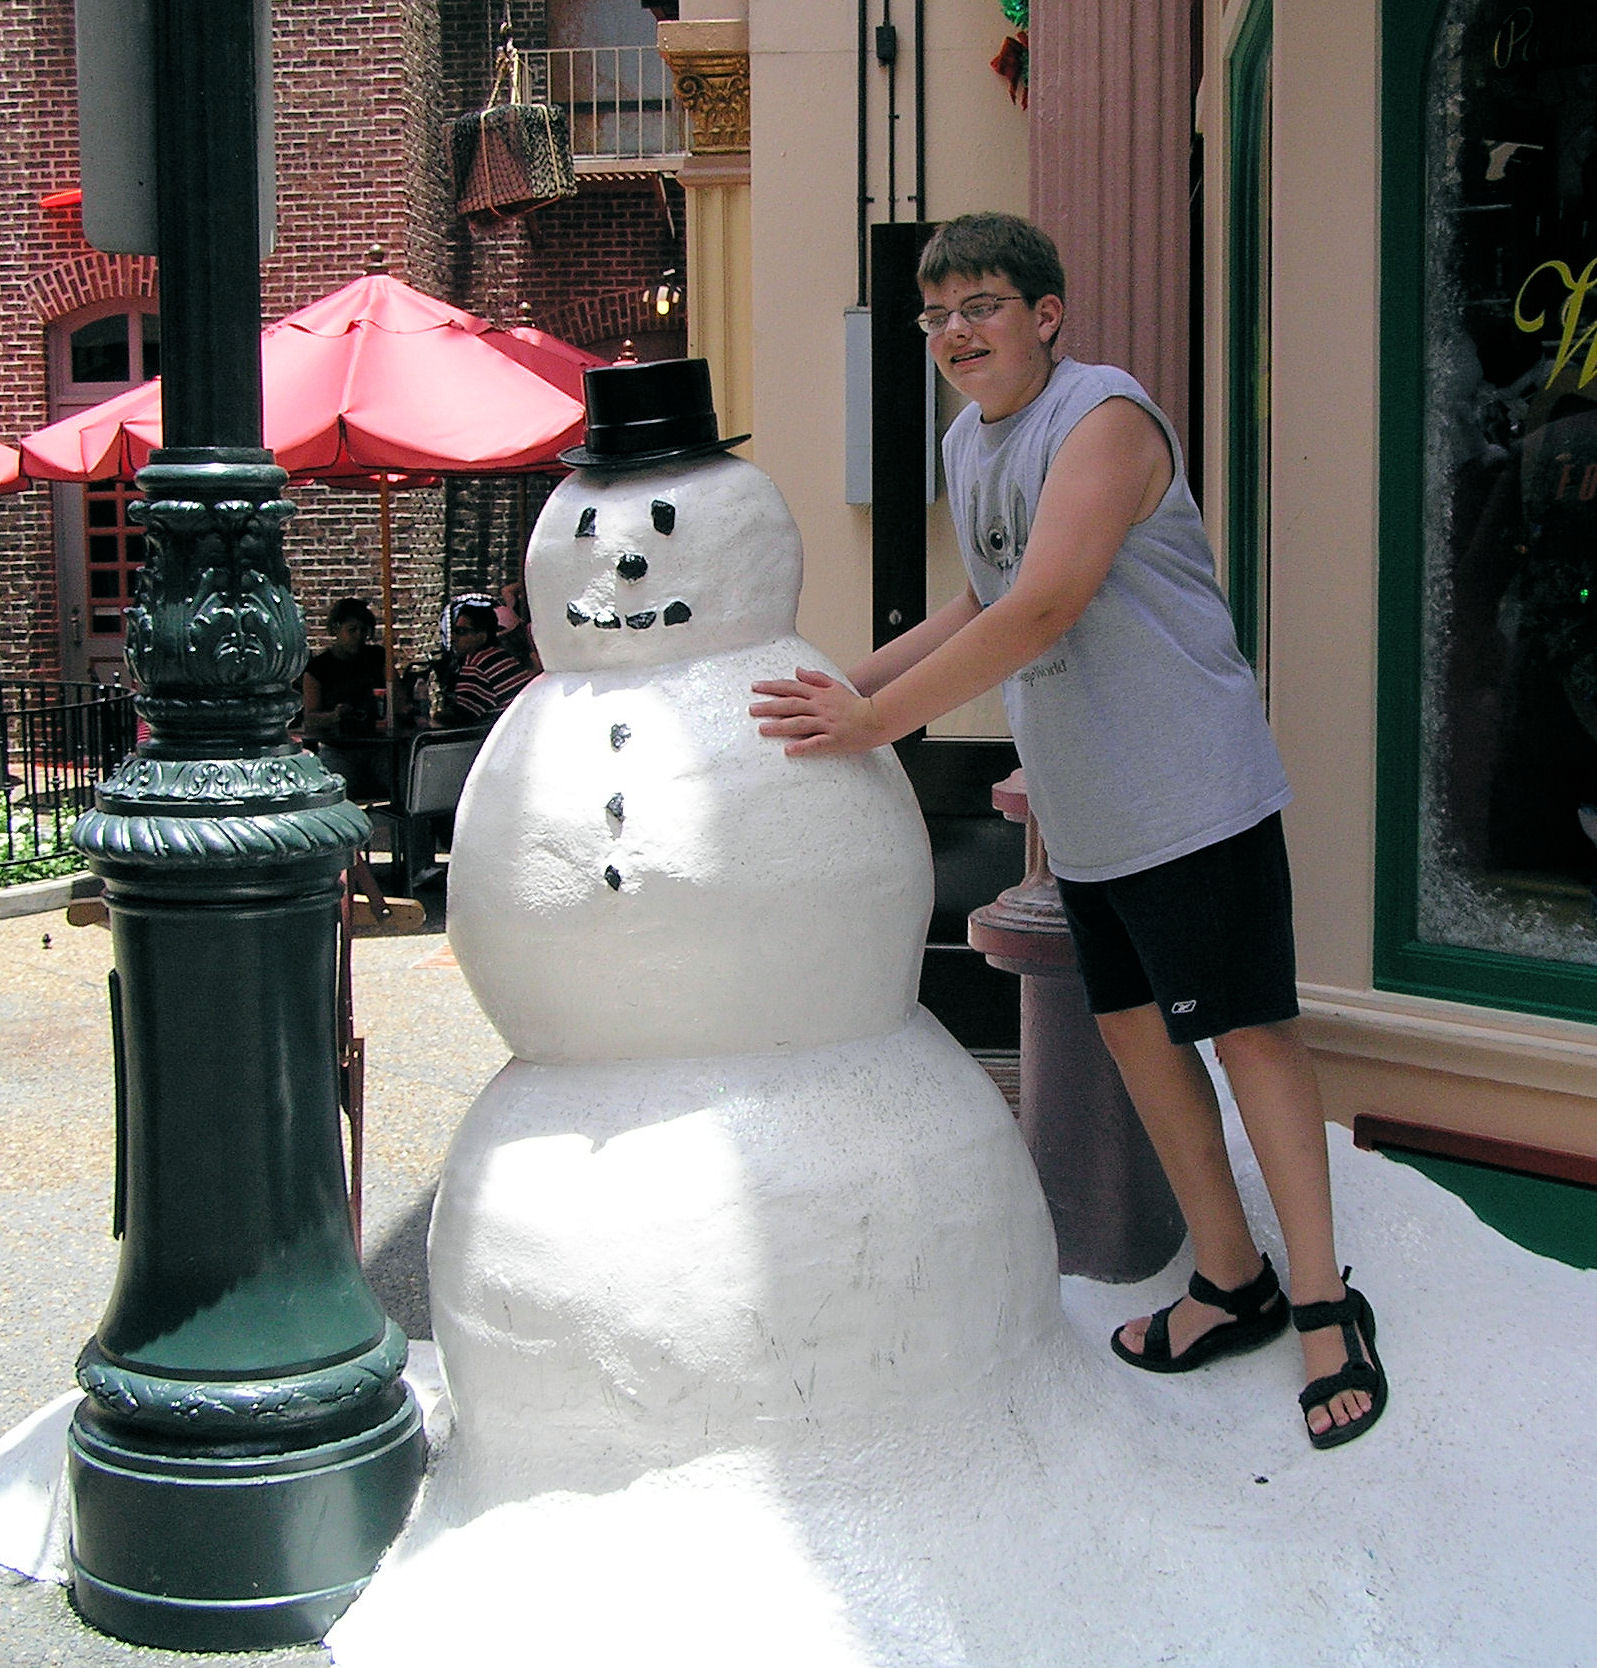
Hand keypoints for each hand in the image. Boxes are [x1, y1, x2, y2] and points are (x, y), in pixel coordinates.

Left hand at [749, 667, 884, 756]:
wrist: (877, 718)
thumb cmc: (854, 704)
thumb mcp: (835, 686)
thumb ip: (815, 678)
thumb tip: (797, 671)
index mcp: (819, 694)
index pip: (791, 687)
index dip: (772, 686)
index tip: (755, 687)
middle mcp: (820, 708)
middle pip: (791, 705)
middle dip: (770, 706)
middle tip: (752, 709)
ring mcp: (827, 724)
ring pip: (800, 723)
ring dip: (780, 726)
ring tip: (762, 729)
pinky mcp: (834, 740)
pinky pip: (816, 743)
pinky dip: (802, 747)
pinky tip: (788, 750)